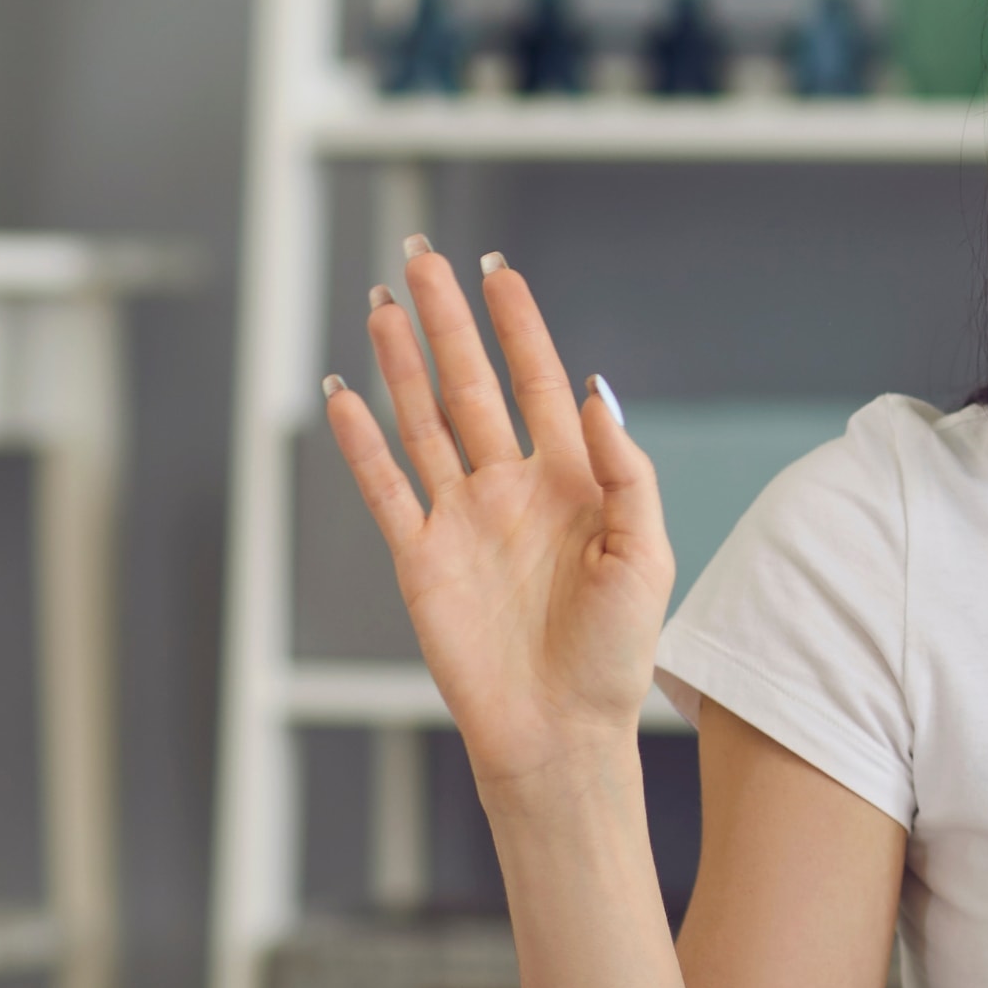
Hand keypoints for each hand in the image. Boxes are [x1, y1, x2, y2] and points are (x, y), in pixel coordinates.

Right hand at [323, 238, 672, 788]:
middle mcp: (511, 487)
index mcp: (572, 480)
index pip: (538, 380)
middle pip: (470, 383)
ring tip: (379, 303)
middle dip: (446, 319)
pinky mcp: (419, 558)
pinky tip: (343, 393)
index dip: (517, 324)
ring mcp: (462, 519)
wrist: (560, 732)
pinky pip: (384, 486)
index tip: (497, 268)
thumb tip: (598, 390)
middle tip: (420, 255)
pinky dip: (361, 441)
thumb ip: (626, 471)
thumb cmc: (616, 654)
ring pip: (422, 420)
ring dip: (400, 363)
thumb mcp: (644, 556)